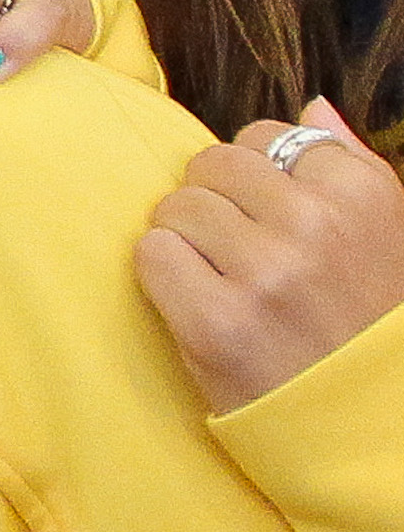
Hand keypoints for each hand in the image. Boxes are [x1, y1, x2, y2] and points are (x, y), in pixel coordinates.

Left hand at [137, 98, 403, 411]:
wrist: (365, 426)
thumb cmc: (369, 321)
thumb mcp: (389, 234)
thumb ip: (350, 165)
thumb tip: (311, 105)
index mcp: (363, 192)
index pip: (264, 136)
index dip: (254, 178)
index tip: (270, 219)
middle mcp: (316, 223)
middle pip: (210, 166)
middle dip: (212, 202)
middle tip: (236, 252)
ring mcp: (265, 272)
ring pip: (174, 207)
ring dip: (183, 239)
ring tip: (220, 279)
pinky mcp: (216, 321)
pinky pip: (151, 255)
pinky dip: (162, 276)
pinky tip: (198, 303)